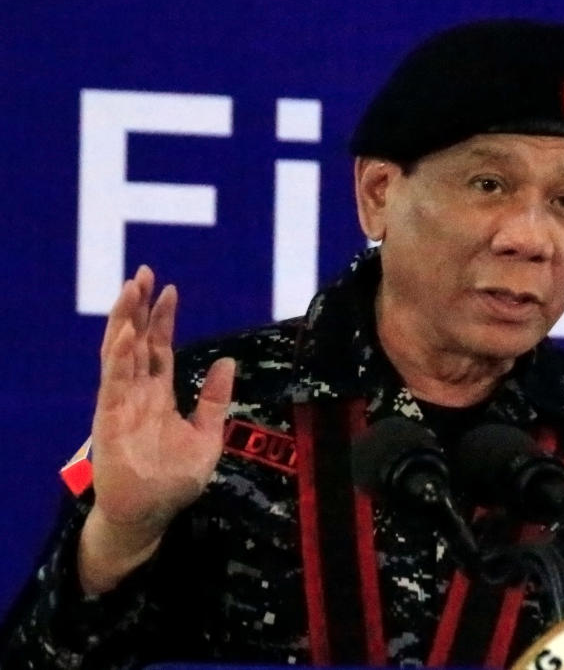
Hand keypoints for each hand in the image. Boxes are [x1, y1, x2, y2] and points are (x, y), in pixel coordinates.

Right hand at [78, 266, 234, 593]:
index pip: (160, 347)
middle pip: (137, 341)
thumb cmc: (174, 479)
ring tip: (130, 289)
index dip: (163, 318)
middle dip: (138, 307)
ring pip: (120, 353)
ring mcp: (121, 403)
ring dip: (124, 321)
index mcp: (160, 395)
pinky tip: (125, 333)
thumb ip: (216, 398)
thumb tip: (229, 361)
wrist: (150, 515)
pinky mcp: (109, 419)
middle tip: (142, 272)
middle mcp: (138, 393)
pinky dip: (118, 357)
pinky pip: (113, 382)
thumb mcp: (207, 434)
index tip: (170, 288)